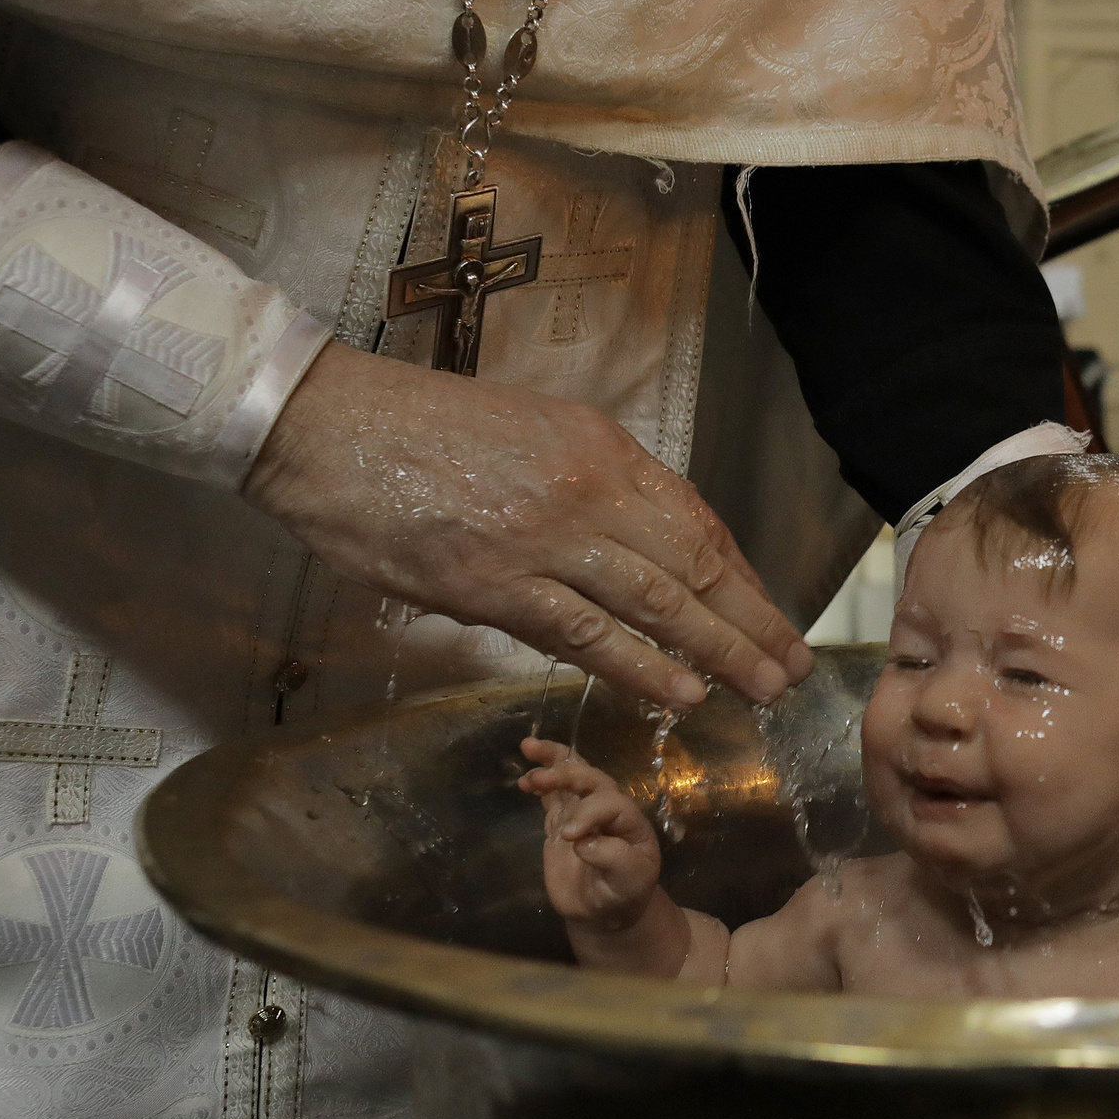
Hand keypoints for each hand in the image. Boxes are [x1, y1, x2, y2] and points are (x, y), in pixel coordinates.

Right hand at [244, 343, 811, 709]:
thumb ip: (583, 483)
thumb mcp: (527, 431)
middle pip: (694, 563)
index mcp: (600, 446)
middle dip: (752, 621)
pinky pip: (587, 631)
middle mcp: (589, 487)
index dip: (741, 576)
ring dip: (718, 651)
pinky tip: (683, 693)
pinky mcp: (496, 583)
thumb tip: (628, 542)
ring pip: (658, 600)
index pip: (695, 521)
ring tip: (763, 689)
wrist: (325, 425)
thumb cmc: (415, 428)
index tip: (770, 614)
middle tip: (793, 667)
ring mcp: (545, 536)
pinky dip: (642, 665)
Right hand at [520, 738, 661, 929]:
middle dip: (567, 773)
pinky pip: (553, 794)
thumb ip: (614, 859)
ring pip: (572, 776)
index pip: (610, 803)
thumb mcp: (630, 880)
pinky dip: (540, 782)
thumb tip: (583, 842)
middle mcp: (608, 809)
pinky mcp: (562, 821)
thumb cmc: (623, 893)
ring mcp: (583, 812)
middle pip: (591, 778)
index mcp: (630, 820)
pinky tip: (524, 779)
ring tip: (528, 748)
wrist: (605, 910)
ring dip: (552, 761)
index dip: (588, 813)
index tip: (568, 836)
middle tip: (541, 777)